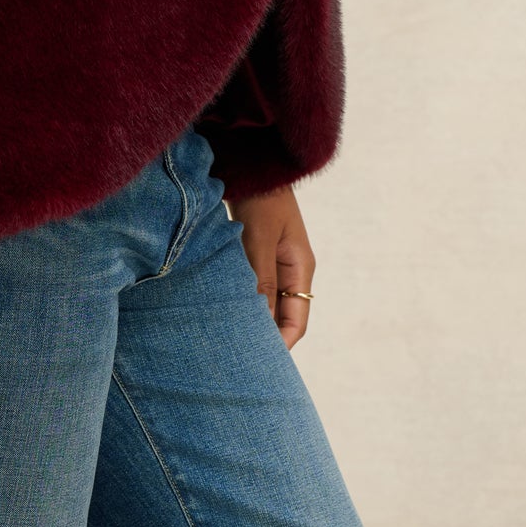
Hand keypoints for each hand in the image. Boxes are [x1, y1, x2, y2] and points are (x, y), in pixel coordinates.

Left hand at [229, 185, 315, 349]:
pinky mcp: (257, 251)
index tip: (262, 365)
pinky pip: (254, 284)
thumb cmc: (261, 197)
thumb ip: (261, 278)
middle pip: (283, 314)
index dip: (282, 345)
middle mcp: (290, 268)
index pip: (297, 321)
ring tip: (230, 337)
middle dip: (266, 336)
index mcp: (300, 267)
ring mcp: (274, 260)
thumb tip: (261, 322)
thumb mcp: (260, 239)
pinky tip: (224, 307)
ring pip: (267, 300)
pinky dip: (243, 297)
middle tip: (241, 357)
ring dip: (253, 316)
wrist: (254, 161)